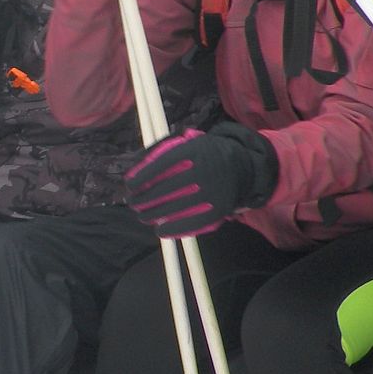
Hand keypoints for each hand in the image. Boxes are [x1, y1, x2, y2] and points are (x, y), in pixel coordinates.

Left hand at [125, 123, 279, 238]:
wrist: (242, 166)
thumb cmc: (205, 154)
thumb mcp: (189, 142)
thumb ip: (163, 149)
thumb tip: (133, 164)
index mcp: (196, 149)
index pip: (163, 163)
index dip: (143, 175)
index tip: (130, 185)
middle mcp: (206, 168)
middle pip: (167, 188)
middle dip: (144, 199)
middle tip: (133, 203)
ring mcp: (215, 189)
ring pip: (178, 206)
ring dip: (154, 215)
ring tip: (143, 216)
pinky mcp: (221, 207)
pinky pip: (194, 222)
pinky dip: (175, 229)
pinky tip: (161, 231)